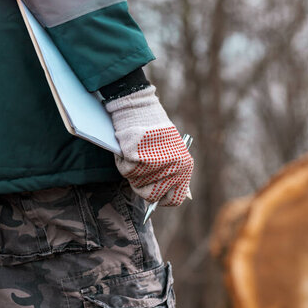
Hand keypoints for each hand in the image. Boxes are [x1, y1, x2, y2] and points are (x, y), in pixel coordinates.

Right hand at [105, 86, 193, 205]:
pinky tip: (128, 148)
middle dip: (142, 185)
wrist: (140, 107)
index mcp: (185, 166)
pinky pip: (125, 171)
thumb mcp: (172, 150)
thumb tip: (173, 196)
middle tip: (138, 170)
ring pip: (135, 182)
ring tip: (136, 152)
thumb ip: (173, 173)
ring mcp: (154, 164)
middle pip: (151, 195)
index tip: (154, 197)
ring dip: (131, 171)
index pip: (174, 198)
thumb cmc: (155, 129)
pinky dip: (122, 162)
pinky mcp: (137, 158)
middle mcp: (172, 168)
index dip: (162, 199)